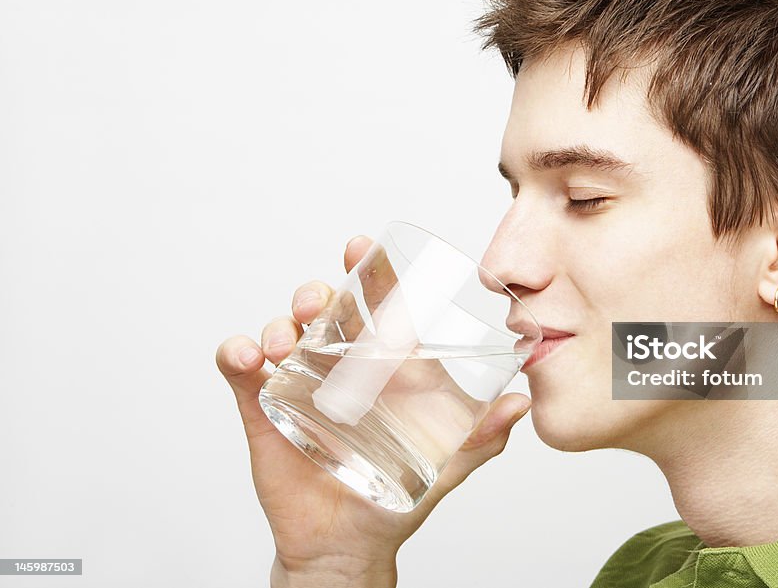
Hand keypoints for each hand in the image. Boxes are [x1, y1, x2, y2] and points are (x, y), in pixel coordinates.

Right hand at [216, 236, 531, 586]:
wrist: (346, 547)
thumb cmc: (396, 499)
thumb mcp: (445, 466)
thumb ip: (482, 437)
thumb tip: (521, 402)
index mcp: (382, 369)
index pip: (375, 308)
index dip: (368, 273)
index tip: (362, 248)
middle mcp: (338, 367)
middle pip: (324, 310)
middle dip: (317, 292)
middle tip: (319, 302)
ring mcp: (299, 385)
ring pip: (284, 330)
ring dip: (281, 322)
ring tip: (286, 343)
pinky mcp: (264, 409)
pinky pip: (242, 372)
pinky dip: (237, 354)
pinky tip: (247, 358)